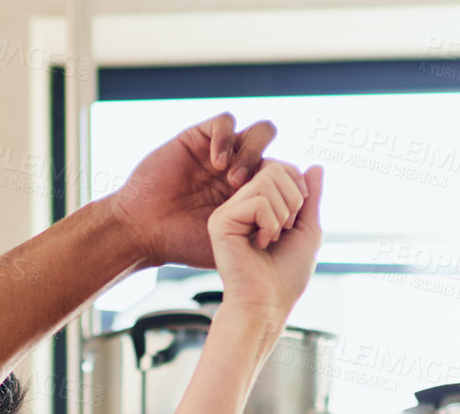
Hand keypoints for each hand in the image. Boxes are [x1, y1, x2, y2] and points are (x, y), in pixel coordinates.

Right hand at [105, 112, 276, 268]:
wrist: (148, 235)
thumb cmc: (189, 245)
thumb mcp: (243, 241)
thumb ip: (281, 220)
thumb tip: (311, 195)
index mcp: (251, 194)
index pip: (286, 174)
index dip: (290, 184)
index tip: (278, 207)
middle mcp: (237, 171)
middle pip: (279, 156)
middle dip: (273, 170)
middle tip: (255, 195)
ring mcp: (217, 154)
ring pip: (256, 134)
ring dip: (251, 154)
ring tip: (235, 180)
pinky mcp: (195, 139)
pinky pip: (224, 122)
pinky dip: (226, 138)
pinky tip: (217, 163)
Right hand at [207, 162, 322, 324]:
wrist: (267, 304)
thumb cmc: (286, 276)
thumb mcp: (307, 230)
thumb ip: (311, 198)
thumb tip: (316, 166)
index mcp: (256, 205)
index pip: (281, 169)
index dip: (298, 189)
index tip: (294, 221)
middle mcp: (239, 204)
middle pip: (274, 168)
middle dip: (293, 200)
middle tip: (284, 230)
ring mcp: (228, 211)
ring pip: (266, 180)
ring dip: (282, 214)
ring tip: (271, 239)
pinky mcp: (220, 221)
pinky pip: (258, 201)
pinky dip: (270, 224)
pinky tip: (260, 244)